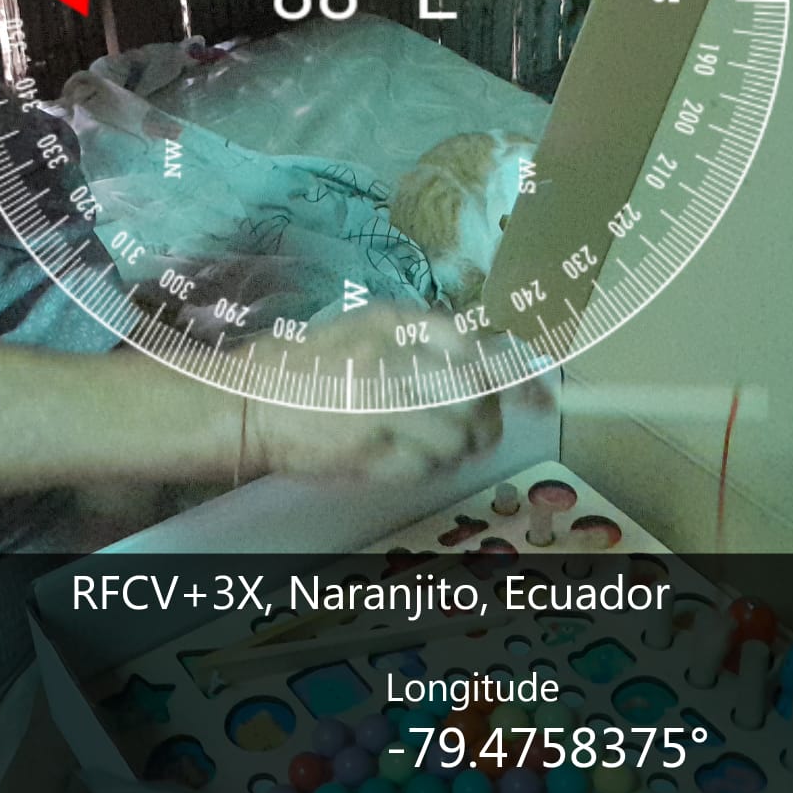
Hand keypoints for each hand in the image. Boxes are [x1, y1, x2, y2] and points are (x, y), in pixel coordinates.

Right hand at [248, 308, 502, 484]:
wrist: (252, 401)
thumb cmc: (310, 363)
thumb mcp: (368, 326)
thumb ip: (424, 336)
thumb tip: (487, 357)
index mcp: (397, 325)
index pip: (480, 349)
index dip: (518, 378)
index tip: (540, 398)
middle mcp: (396, 361)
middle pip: (478, 398)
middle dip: (487, 419)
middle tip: (477, 427)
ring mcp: (384, 407)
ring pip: (460, 437)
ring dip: (459, 447)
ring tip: (435, 443)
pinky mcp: (370, 450)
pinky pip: (427, 467)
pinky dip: (426, 467)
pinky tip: (405, 456)